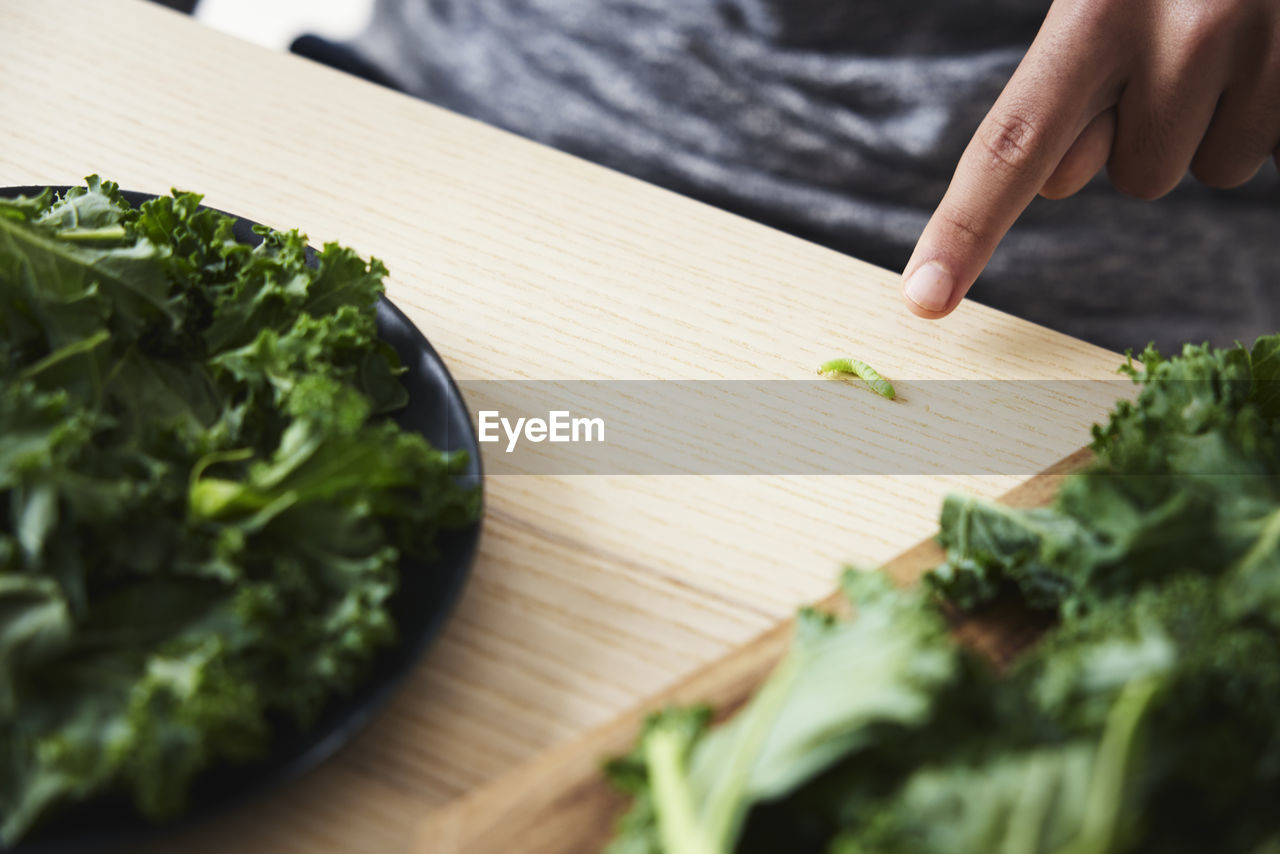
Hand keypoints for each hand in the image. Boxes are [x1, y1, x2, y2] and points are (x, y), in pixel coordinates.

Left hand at [901, 0, 1279, 318]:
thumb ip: (1068, 81)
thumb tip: (1059, 178)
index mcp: (1094, 10)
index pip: (1012, 146)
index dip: (964, 229)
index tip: (924, 299)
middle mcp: (1179, 31)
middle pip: (1134, 176)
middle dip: (1145, 134)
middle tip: (1175, 49)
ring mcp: (1256, 47)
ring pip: (1209, 169)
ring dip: (1213, 121)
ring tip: (1232, 36)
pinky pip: (1267, 149)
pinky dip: (1263, 112)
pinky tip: (1266, 47)